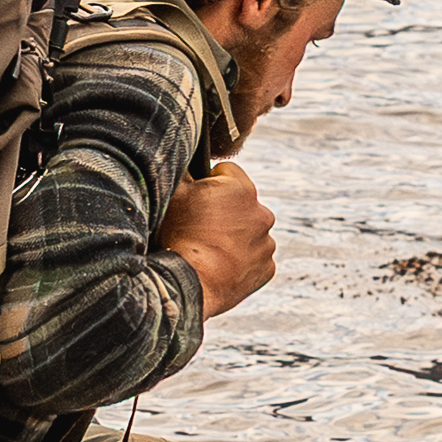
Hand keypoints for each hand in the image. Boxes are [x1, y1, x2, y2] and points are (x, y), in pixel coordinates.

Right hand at [163, 165, 275, 314]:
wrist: (189, 283)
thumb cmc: (178, 236)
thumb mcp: (174, 194)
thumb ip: (184, 170)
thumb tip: (186, 157)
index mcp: (241, 188)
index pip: (226, 172)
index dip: (208, 182)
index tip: (195, 199)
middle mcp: (263, 213)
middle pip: (242, 204)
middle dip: (225, 211)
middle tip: (200, 228)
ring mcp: (267, 244)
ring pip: (250, 233)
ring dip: (235, 237)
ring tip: (208, 251)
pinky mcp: (267, 269)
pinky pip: (255, 260)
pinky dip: (242, 262)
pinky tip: (220, 267)